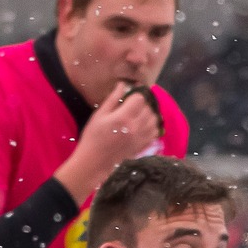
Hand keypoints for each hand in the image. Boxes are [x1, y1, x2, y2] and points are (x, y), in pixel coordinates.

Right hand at [56, 87, 159, 203]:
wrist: (95, 162)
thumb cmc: (93, 137)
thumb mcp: (99, 115)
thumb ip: (113, 99)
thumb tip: (123, 85)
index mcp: (123, 118)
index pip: (140, 99)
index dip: (136, 94)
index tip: (130, 94)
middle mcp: (136, 127)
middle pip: (149, 109)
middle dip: (142, 104)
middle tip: (133, 104)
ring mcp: (141, 138)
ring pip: (154, 120)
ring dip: (149, 114)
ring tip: (138, 114)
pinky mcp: (143, 146)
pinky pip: (154, 133)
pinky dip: (152, 126)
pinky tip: (143, 125)